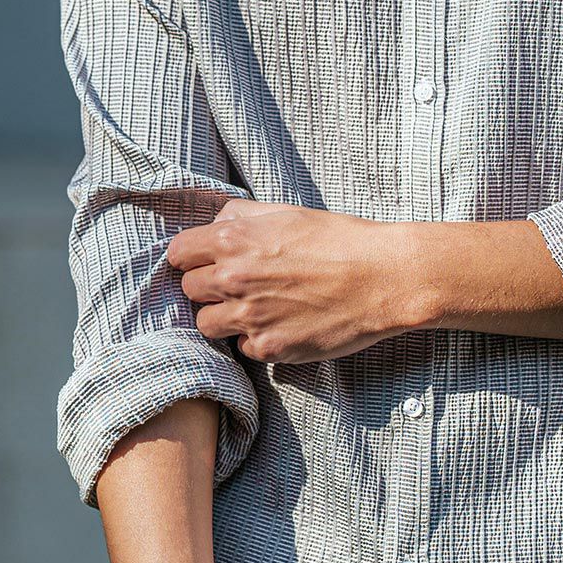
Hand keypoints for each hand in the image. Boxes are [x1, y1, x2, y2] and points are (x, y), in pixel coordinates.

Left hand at [167, 199, 427, 364]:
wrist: (385, 277)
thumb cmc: (341, 240)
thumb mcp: (288, 212)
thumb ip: (243, 215)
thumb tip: (215, 222)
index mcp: (234, 240)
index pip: (178, 253)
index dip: (193, 257)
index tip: (207, 262)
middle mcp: (234, 278)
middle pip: (190, 290)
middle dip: (210, 287)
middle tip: (240, 285)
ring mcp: (250, 317)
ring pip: (208, 325)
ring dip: (226, 317)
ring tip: (258, 308)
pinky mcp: (270, 348)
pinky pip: (244, 349)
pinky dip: (258, 340)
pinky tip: (284, 324)